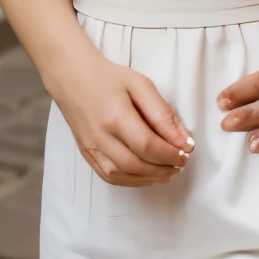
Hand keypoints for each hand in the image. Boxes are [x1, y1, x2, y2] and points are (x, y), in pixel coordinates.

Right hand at [51, 50, 192, 185]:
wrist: (72, 76)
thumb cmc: (108, 77)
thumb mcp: (140, 84)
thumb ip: (162, 112)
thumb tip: (183, 139)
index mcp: (116, 116)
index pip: (147, 145)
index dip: (170, 153)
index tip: (187, 152)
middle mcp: (101, 137)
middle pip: (136, 164)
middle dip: (163, 168)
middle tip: (181, 163)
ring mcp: (91, 148)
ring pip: (121, 176)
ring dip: (149, 179)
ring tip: (168, 172)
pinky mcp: (86, 153)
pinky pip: (108, 177)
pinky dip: (130, 181)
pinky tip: (146, 176)